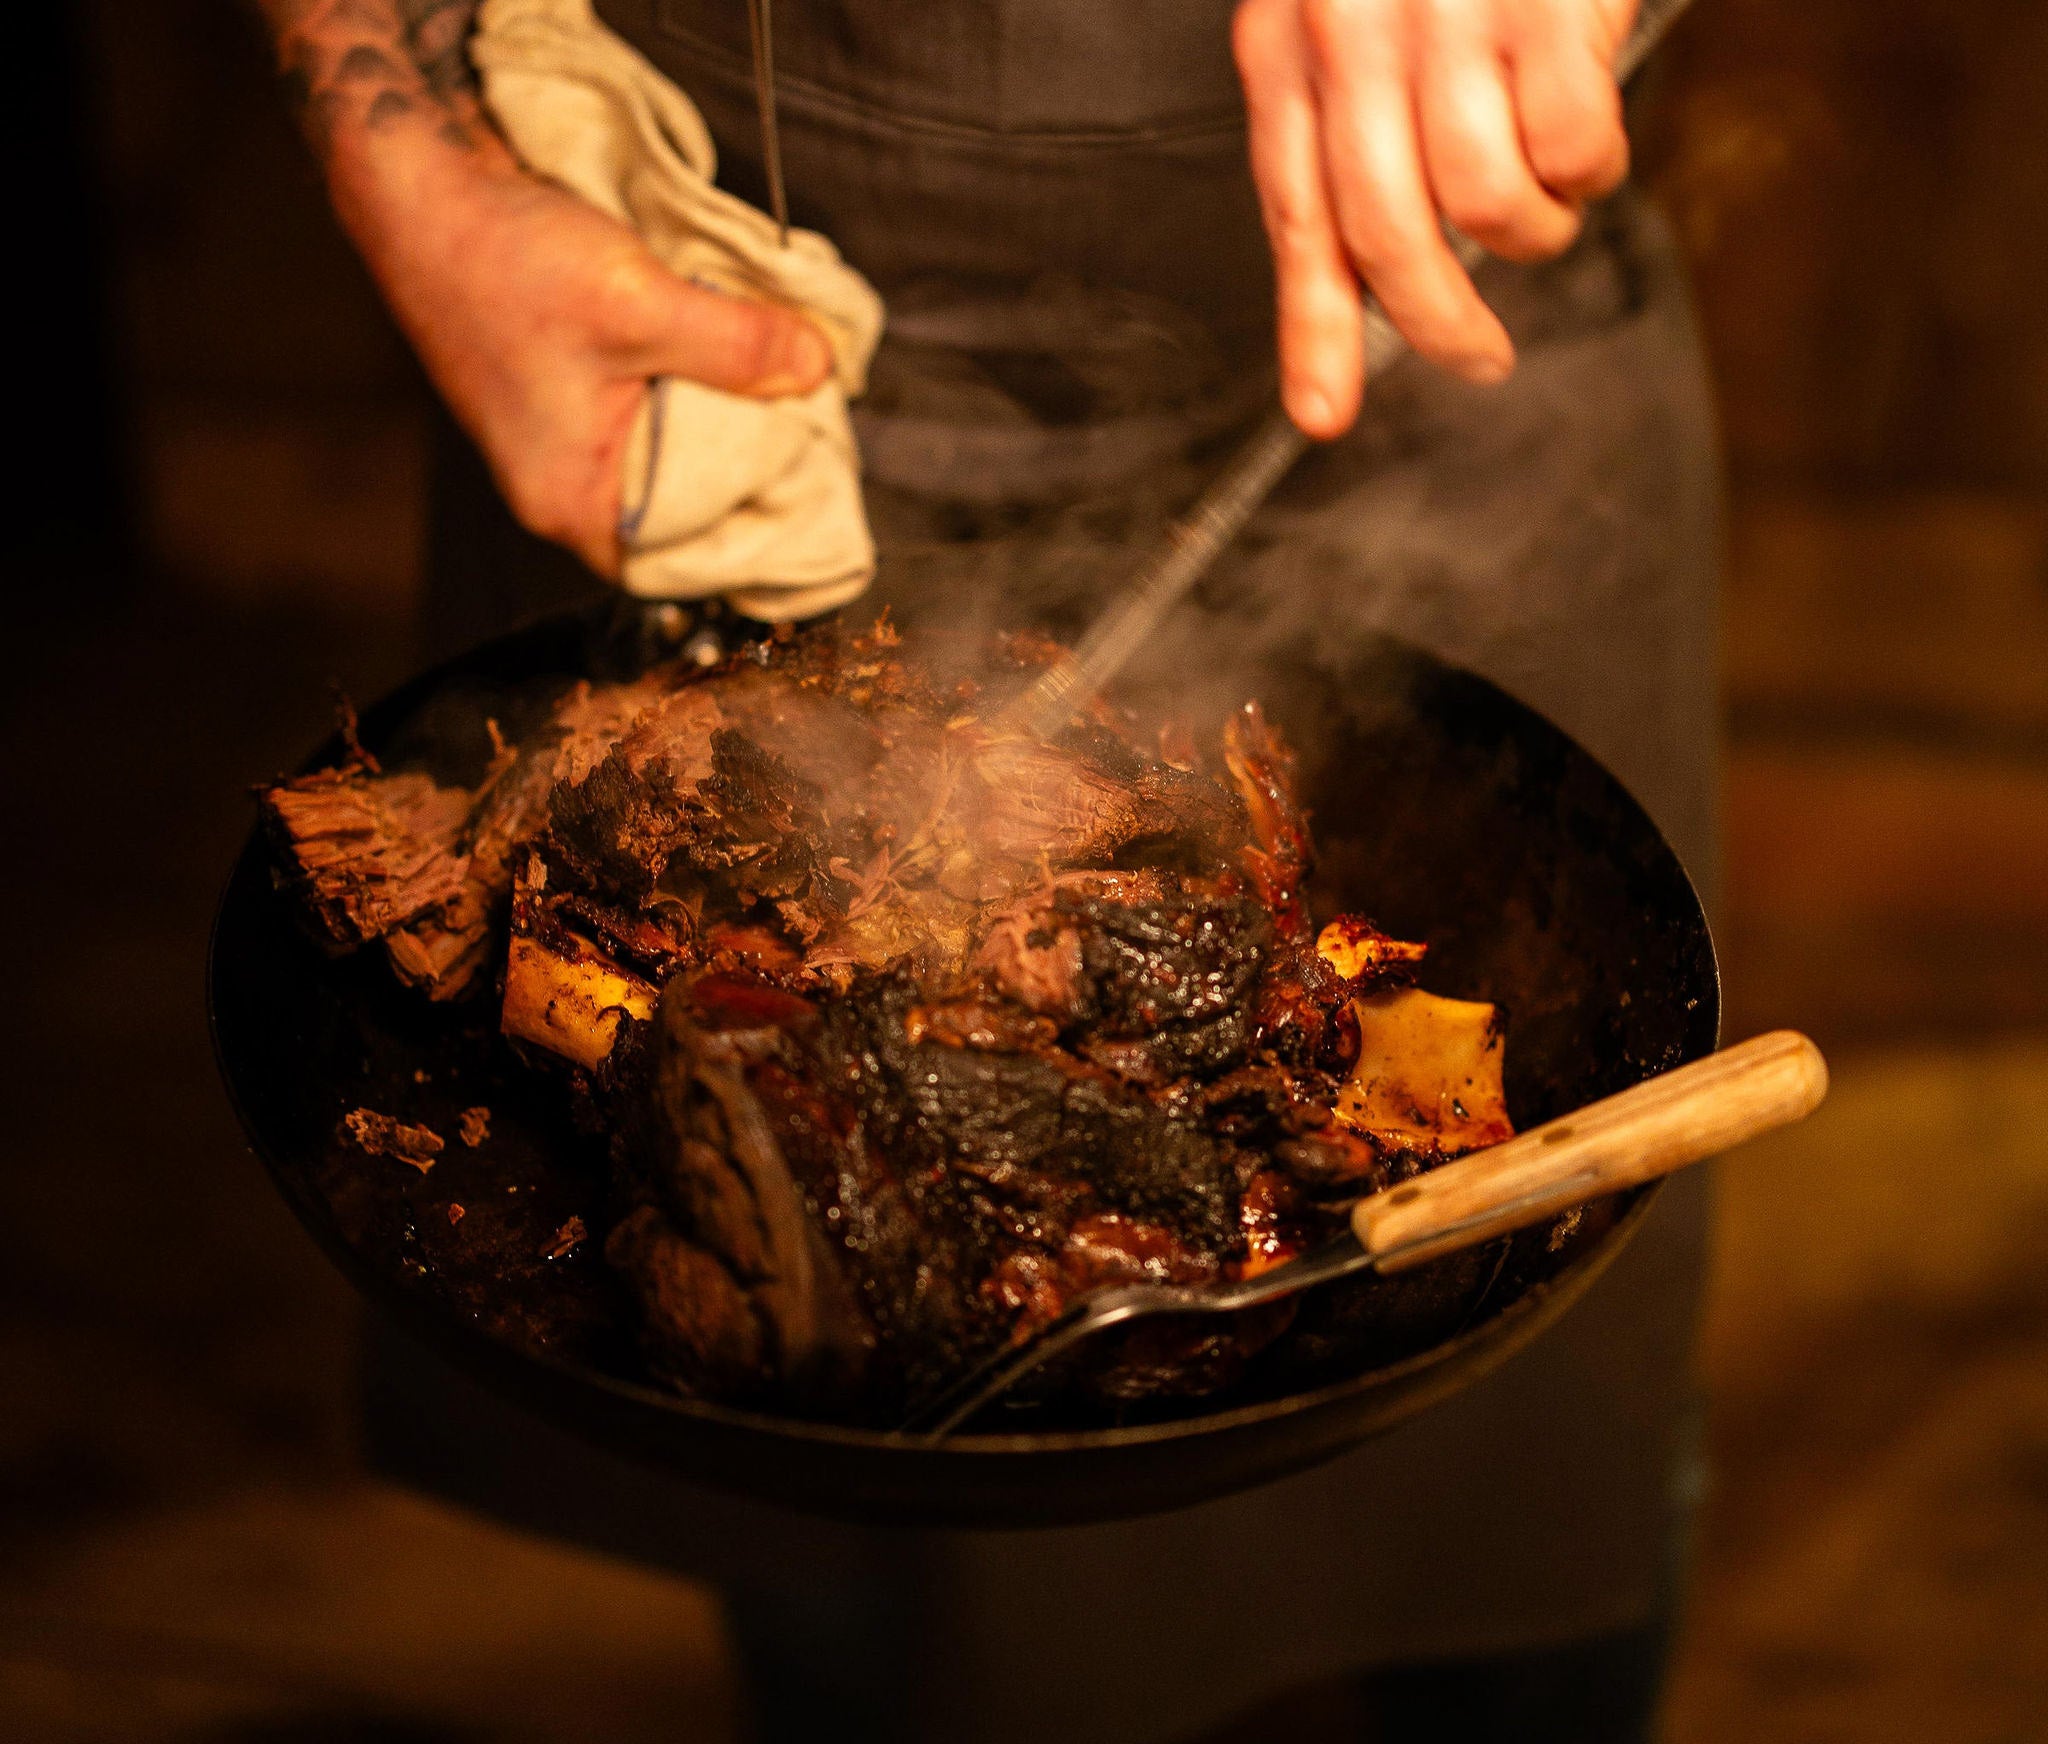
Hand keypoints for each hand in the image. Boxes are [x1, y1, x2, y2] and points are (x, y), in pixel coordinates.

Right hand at [341, 137, 831, 575]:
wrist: (423, 191)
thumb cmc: (499, 261)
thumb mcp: (638, 303)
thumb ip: (737, 346)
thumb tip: (817, 370)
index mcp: (576, 500)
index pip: (693, 562)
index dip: (764, 535)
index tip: (823, 494)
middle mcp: (573, 487)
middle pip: (697, 511)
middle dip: (759, 472)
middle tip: (820, 430)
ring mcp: (574, 442)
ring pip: (684, 457)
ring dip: (735, 423)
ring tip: (786, 387)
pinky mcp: (581, 394)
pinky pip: (662, 414)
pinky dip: (703, 388)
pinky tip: (737, 355)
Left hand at [1233, 0, 1636, 436]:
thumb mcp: (1349, 13)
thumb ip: (1345, 132)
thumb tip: (1364, 282)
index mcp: (1290, 44)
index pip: (1297, 216)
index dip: (1311, 329)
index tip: (1321, 416)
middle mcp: (1356, 34)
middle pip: (1388, 236)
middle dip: (1438, 325)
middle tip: (1477, 361)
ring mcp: (1452, 16)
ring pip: (1485, 204)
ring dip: (1531, 234)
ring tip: (1549, 205)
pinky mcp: (1547, 4)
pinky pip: (1573, 148)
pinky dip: (1591, 168)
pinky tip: (1589, 140)